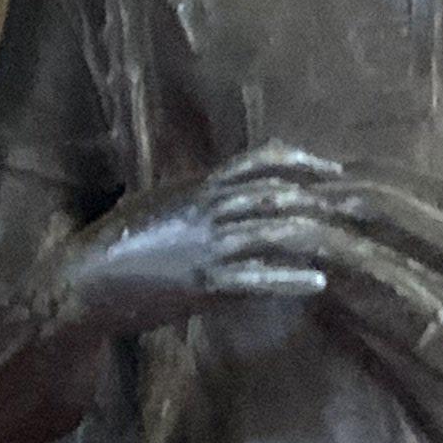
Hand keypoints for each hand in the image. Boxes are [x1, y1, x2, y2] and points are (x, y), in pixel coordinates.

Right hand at [59, 177, 327, 342]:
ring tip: (347, 241)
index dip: (299, 160)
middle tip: (356, 209)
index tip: (331, 168)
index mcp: (197, 187)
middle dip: (319, 200)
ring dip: (313, 236)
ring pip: (270, 231)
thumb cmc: (120, 243)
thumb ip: (195, 197)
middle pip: (274, 194)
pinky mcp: (203, 283)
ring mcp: (206, 246)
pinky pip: (254, 278)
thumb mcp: (160, 205)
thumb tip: (223, 192)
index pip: (258, 160)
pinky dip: (288, 278)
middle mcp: (206, 209)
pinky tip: (317, 282)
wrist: (87, 280)